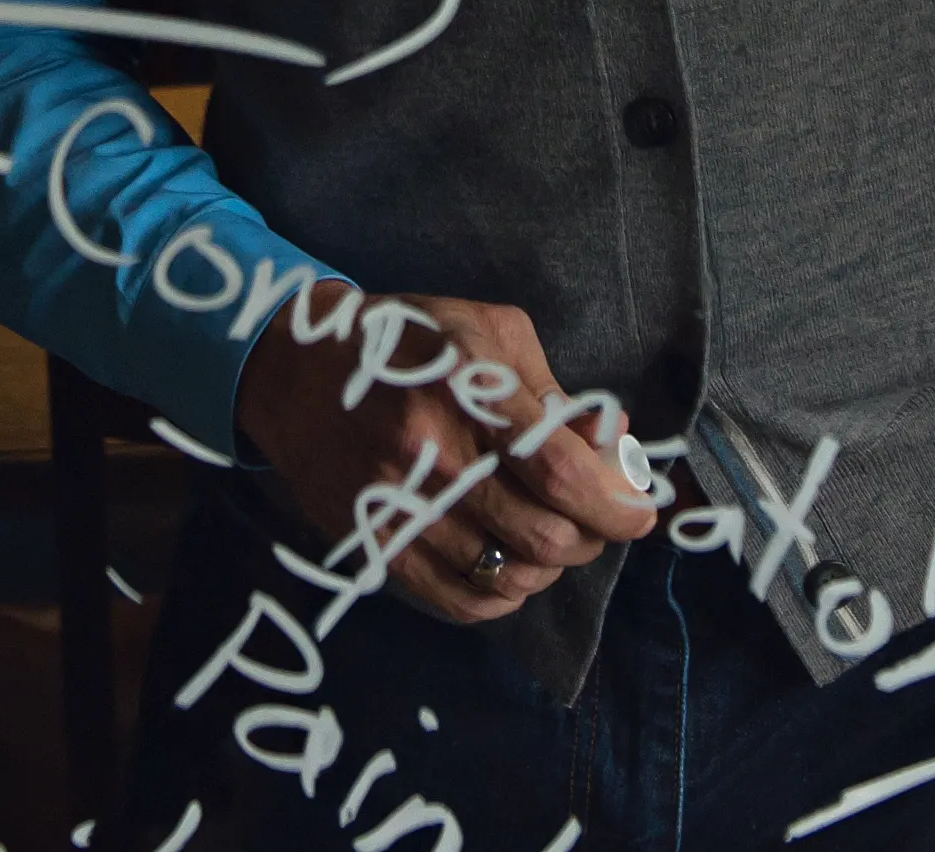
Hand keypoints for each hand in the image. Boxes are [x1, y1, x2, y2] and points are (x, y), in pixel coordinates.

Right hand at [233, 287, 660, 624]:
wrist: (293, 370)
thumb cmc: (407, 342)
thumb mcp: (488, 333)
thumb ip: (556, 392)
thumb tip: (616, 448)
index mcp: (464, 385)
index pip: (560, 471)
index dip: (615, 504)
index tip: (641, 512)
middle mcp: (429, 451)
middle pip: (543, 536)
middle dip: (590, 537)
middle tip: (594, 520)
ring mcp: (397, 506)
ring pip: (508, 577)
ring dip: (548, 566)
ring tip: (547, 535)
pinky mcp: (374, 545)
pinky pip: (460, 603)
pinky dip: (502, 596)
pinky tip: (506, 564)